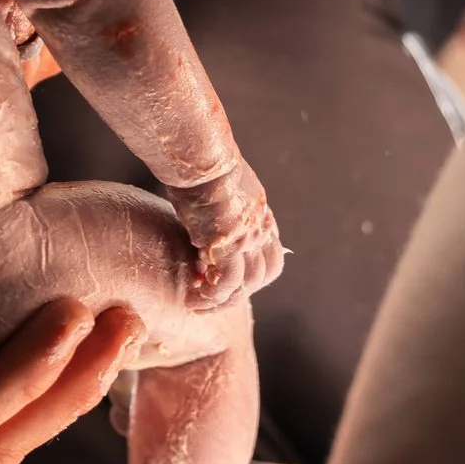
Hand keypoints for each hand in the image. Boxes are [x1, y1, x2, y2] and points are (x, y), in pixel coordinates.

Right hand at [166, 160, 285, 307]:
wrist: (202, 158)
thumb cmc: (202, 167)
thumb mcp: (222, 193)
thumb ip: (223, 215)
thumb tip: (204, 231)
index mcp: (262, 217)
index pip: (270, 259)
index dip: (252, 276)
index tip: (226, 283)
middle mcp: (262, 230)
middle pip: (263, 276)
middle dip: (238, 294)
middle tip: (211, 301)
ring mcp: (249, 239)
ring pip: (247, 286)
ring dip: (222, 301)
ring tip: (197, 304)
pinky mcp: (230, 245)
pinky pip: (228, 285)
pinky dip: (212, 297)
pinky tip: (193, 298)